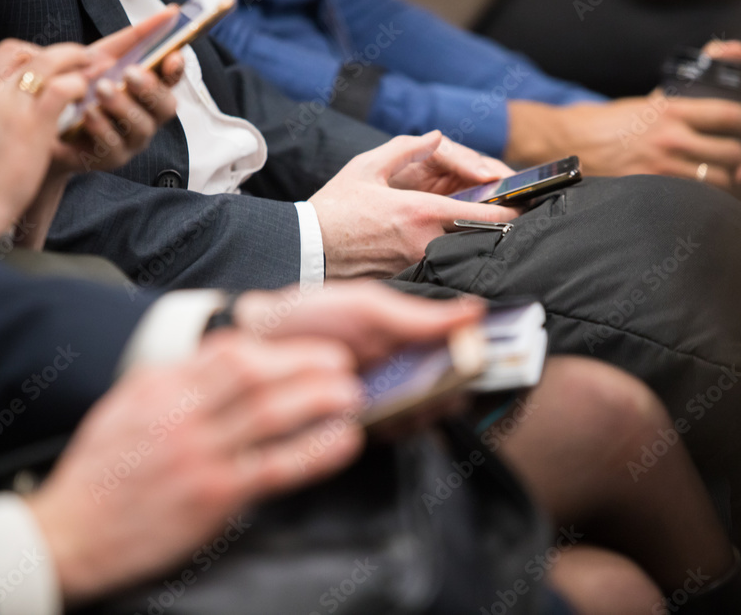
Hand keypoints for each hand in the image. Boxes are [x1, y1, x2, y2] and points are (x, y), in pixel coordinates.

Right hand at [0, 40, 92, 252]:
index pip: (4, 53)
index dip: (34, 54)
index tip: (52, 66)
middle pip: (25, 51)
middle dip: (59, 53)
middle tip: (84, 60)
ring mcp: (10, 105)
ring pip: (47, 62)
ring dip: (76, 63)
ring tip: (98, 70)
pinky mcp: (32, 125)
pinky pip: (62, 90)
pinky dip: (79, 87)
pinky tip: (91, 97)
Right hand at [26, 331, 363, 605]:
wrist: (68, 533)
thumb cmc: (101, 472)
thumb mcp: (128, 408)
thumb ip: (176, 384)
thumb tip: (226, 361)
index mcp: (158, 386)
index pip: (227, 350)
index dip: (278, 346)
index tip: (308, 347)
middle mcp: (179, 413)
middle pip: (255, 372)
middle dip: (308, 362)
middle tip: (342, 363)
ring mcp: (197, 453)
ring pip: (271, 412)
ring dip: (319, 398)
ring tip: (352, 394)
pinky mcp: (211, 495)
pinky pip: (275, 466)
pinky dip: (315, 451)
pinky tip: (342, 441)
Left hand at [51, 7, 183, 173]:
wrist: (41, 125)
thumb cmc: (77, 88)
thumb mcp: (101, 56)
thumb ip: (135, 38)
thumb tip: (171, 12)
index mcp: (147, 92)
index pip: (172, 82)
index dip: (177, 71)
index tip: (172, 57)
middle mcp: (146, 117)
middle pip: (166, 108)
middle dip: (151, 90)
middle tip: (131, 73)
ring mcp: (130, 141)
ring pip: (141, 128)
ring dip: (124, 106)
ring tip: (102, 89)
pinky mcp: (109, 159)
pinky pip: (114, 147)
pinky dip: (102, 128)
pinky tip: (87, 113)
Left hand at [236, 282, 486, 434]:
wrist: (255, 338)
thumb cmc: (309, 314)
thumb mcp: (369, 308)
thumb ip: (421, 315)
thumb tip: (476, 310)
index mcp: (408, 338)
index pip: (459, 353)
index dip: (479, 358)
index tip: (485, 356)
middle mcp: (401, 370)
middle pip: (450, 390)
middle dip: (455, 390)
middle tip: (445, 385)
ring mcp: (382, 399)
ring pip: (425, 415)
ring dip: (426, 410)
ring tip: (409, 396)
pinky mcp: (359, 425)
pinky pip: (392, 433)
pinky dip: (397, 425)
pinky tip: (382, 411)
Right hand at [309, 132, 520, 278]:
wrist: (306, 249)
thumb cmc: (333, 208)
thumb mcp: (366, 166)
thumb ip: (407, 148)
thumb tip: (436, 136)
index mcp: (419, 211)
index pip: (481, 215)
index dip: (508, 212)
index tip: (523, 207)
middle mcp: (424, 242)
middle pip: (477, 238)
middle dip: (494, 228)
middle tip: (506, 216)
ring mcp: (416, 264)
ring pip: (459, 253)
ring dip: (472, 242)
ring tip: (482, 229)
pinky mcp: (405, 278)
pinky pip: (437, 265)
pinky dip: (449, 255)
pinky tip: (450, 246)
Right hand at [505, 41, 740, 192]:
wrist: (568, 145)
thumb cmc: (614, 122)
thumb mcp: (656, 95)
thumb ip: (698, 74)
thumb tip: (737, 49)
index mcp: (673, 109)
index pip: (732, 115)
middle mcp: (669, 138)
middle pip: (733, 154)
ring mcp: (658, 168)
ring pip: (717, 184)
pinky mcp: (647, 191)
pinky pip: (692, 203)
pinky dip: (715, 207)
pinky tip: (727, 211)